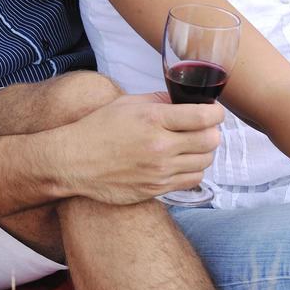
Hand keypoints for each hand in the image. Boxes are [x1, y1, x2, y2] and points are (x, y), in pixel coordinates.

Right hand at [59, 92, 223, 204]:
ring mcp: (160, 171)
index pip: (204, 117)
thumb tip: (184, 102)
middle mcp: (160, 146)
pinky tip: (182, 162)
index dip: (216, 112)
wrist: (74, 162)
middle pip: (210, 140)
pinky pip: (193, 180)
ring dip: (204, 152)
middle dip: (212, 131)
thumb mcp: (126, 104)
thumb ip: (159, 100)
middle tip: (203, 128)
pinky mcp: (157, 189)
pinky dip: (193, 169)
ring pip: (205, 161)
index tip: (214, 112)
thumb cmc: (97, 129)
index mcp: (153, 119)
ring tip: (191, 145)